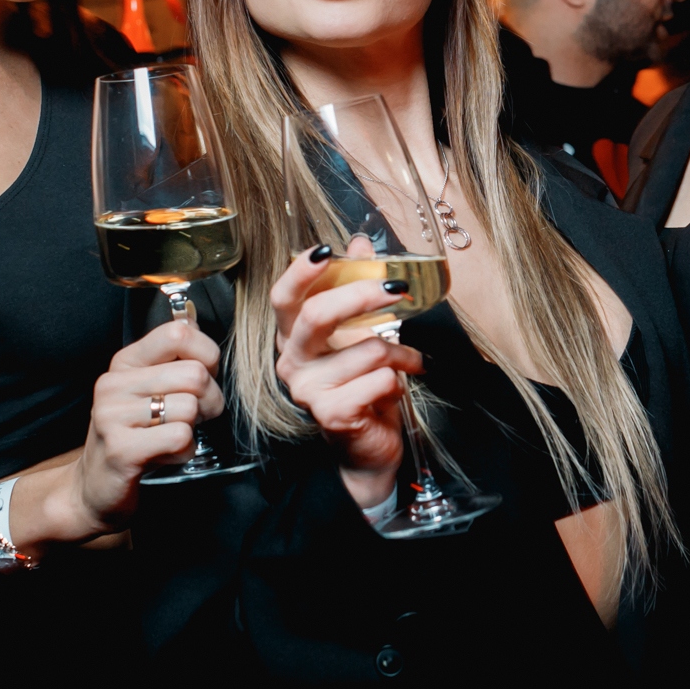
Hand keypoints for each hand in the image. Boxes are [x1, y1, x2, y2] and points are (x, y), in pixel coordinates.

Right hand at [66, 320, 223, 534]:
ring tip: (174, 437)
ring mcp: (113, 417)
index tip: (206, 374)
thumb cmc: (132, 435)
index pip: (178, 333)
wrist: (93, 488)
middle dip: (210, 400)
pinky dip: (185, 451)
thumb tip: (193, 321)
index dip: (208, 354)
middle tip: (196, 417)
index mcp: (125, 362)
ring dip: (195, 429)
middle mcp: (114, 384)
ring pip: (190, 408)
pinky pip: (180, 438)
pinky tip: (166, 454)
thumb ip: (171, 359)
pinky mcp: (122, 450)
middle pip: (194, 374)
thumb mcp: (147, 389)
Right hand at [272, 242, 424, 507]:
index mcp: (293, 337)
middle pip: (317, 315)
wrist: (367, 445)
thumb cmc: (361, 384)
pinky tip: (393, 390)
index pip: (284, 298)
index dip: (300, 272)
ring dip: (399, 353)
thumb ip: (355, 286)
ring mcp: (308, 390)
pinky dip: (399, 381)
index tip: (326, 250)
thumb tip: (359, 243)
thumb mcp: (359, 332)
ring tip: (405, 362)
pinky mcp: (332, 414)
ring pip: (366, 349)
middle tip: (397, 288)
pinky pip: (379, 379)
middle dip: (362, 296)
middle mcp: (292, 362)